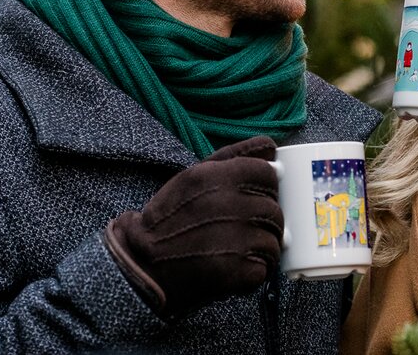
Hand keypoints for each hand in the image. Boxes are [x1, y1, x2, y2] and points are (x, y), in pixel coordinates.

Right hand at [104, 136, 282, 318]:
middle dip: (262, 220)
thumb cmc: (173, 217)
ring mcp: (236, 239)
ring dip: (261, 246)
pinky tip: (235, 267)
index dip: (264, 188)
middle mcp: (230, 204)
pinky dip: (255, 270)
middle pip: (275, 208)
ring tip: (236, 249)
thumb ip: (236, 156)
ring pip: (275, 238)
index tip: (251, 199)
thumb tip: (272, 148)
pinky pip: (267, 265)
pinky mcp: (239, 270)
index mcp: (219, 177)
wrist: (143, 264)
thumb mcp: (196, 176)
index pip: (269, 174)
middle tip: (239, 230)